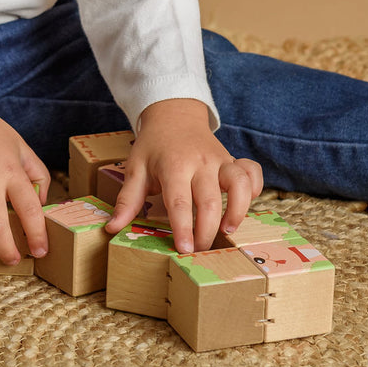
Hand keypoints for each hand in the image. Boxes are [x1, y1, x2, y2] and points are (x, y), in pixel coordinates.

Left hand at [102, 98, 262, 253]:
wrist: (174, 115)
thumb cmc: (153, 147)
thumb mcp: (135, 169)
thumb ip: (128, 200)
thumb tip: (112, 228)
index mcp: (174, 166)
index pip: (180, 202)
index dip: (183, 229)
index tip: (184, 250)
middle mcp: (201, 162)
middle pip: (209, 201)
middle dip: (206, 231)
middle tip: (200, 251)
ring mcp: (220, 160)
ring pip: (239, 185)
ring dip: (237, 211)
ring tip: (227, 231)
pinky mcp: (233, 159)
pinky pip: (253, 172)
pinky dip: (255, 189)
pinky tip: (244, 205)